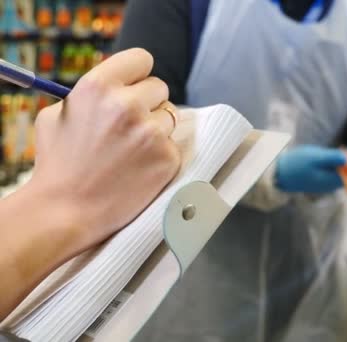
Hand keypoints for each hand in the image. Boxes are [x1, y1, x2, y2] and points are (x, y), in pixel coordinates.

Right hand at [30, 48, 180, 251]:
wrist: (65, 211)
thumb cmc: (58, 163)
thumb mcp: (58, 115)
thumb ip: (90, 94)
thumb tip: (118, 85)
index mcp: (98, 87)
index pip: (141, 59)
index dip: (138, 74)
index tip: (135, 87)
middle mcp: (128, 105)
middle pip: (160, 87)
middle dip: (148, 103)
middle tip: (131, 126)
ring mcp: (152, 132)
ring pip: (169, 116)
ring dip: (156, 129)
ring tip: (132, 151)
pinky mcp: (168, 157)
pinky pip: (173, 145)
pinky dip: (161, 155)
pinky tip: (140, 168)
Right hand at [275, 145, 346, 192]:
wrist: (281, 173)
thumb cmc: (297, 163)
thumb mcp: (315, 157)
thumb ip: (332, 158)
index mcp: (332, 180)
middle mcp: (332, 185)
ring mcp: (327, 183)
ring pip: (344, 172)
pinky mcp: (323, 179)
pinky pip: (337, 172)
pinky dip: (341, 164)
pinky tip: (341, 154)